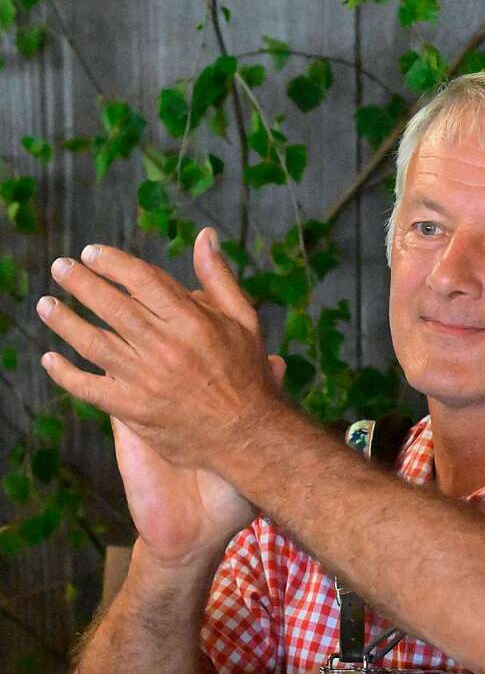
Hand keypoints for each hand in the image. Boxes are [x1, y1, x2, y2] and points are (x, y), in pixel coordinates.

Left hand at [36, 228, 285, 472]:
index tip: (91, 253)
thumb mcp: (244, 321)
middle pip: (111, 305)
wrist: (248, 437)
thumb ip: (219, 277)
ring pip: (93, 342)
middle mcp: (166, 348)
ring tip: (46, 304)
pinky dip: (65, 374)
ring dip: (64, 320)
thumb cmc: (248, 375)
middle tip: (60, 267)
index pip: (141, 280)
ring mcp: (147, 381)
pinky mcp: (135, 411)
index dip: (111, 262)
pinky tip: (49, 360)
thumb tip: (204, 235)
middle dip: (79, 282)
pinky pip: (90, 389)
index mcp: (192, 322)